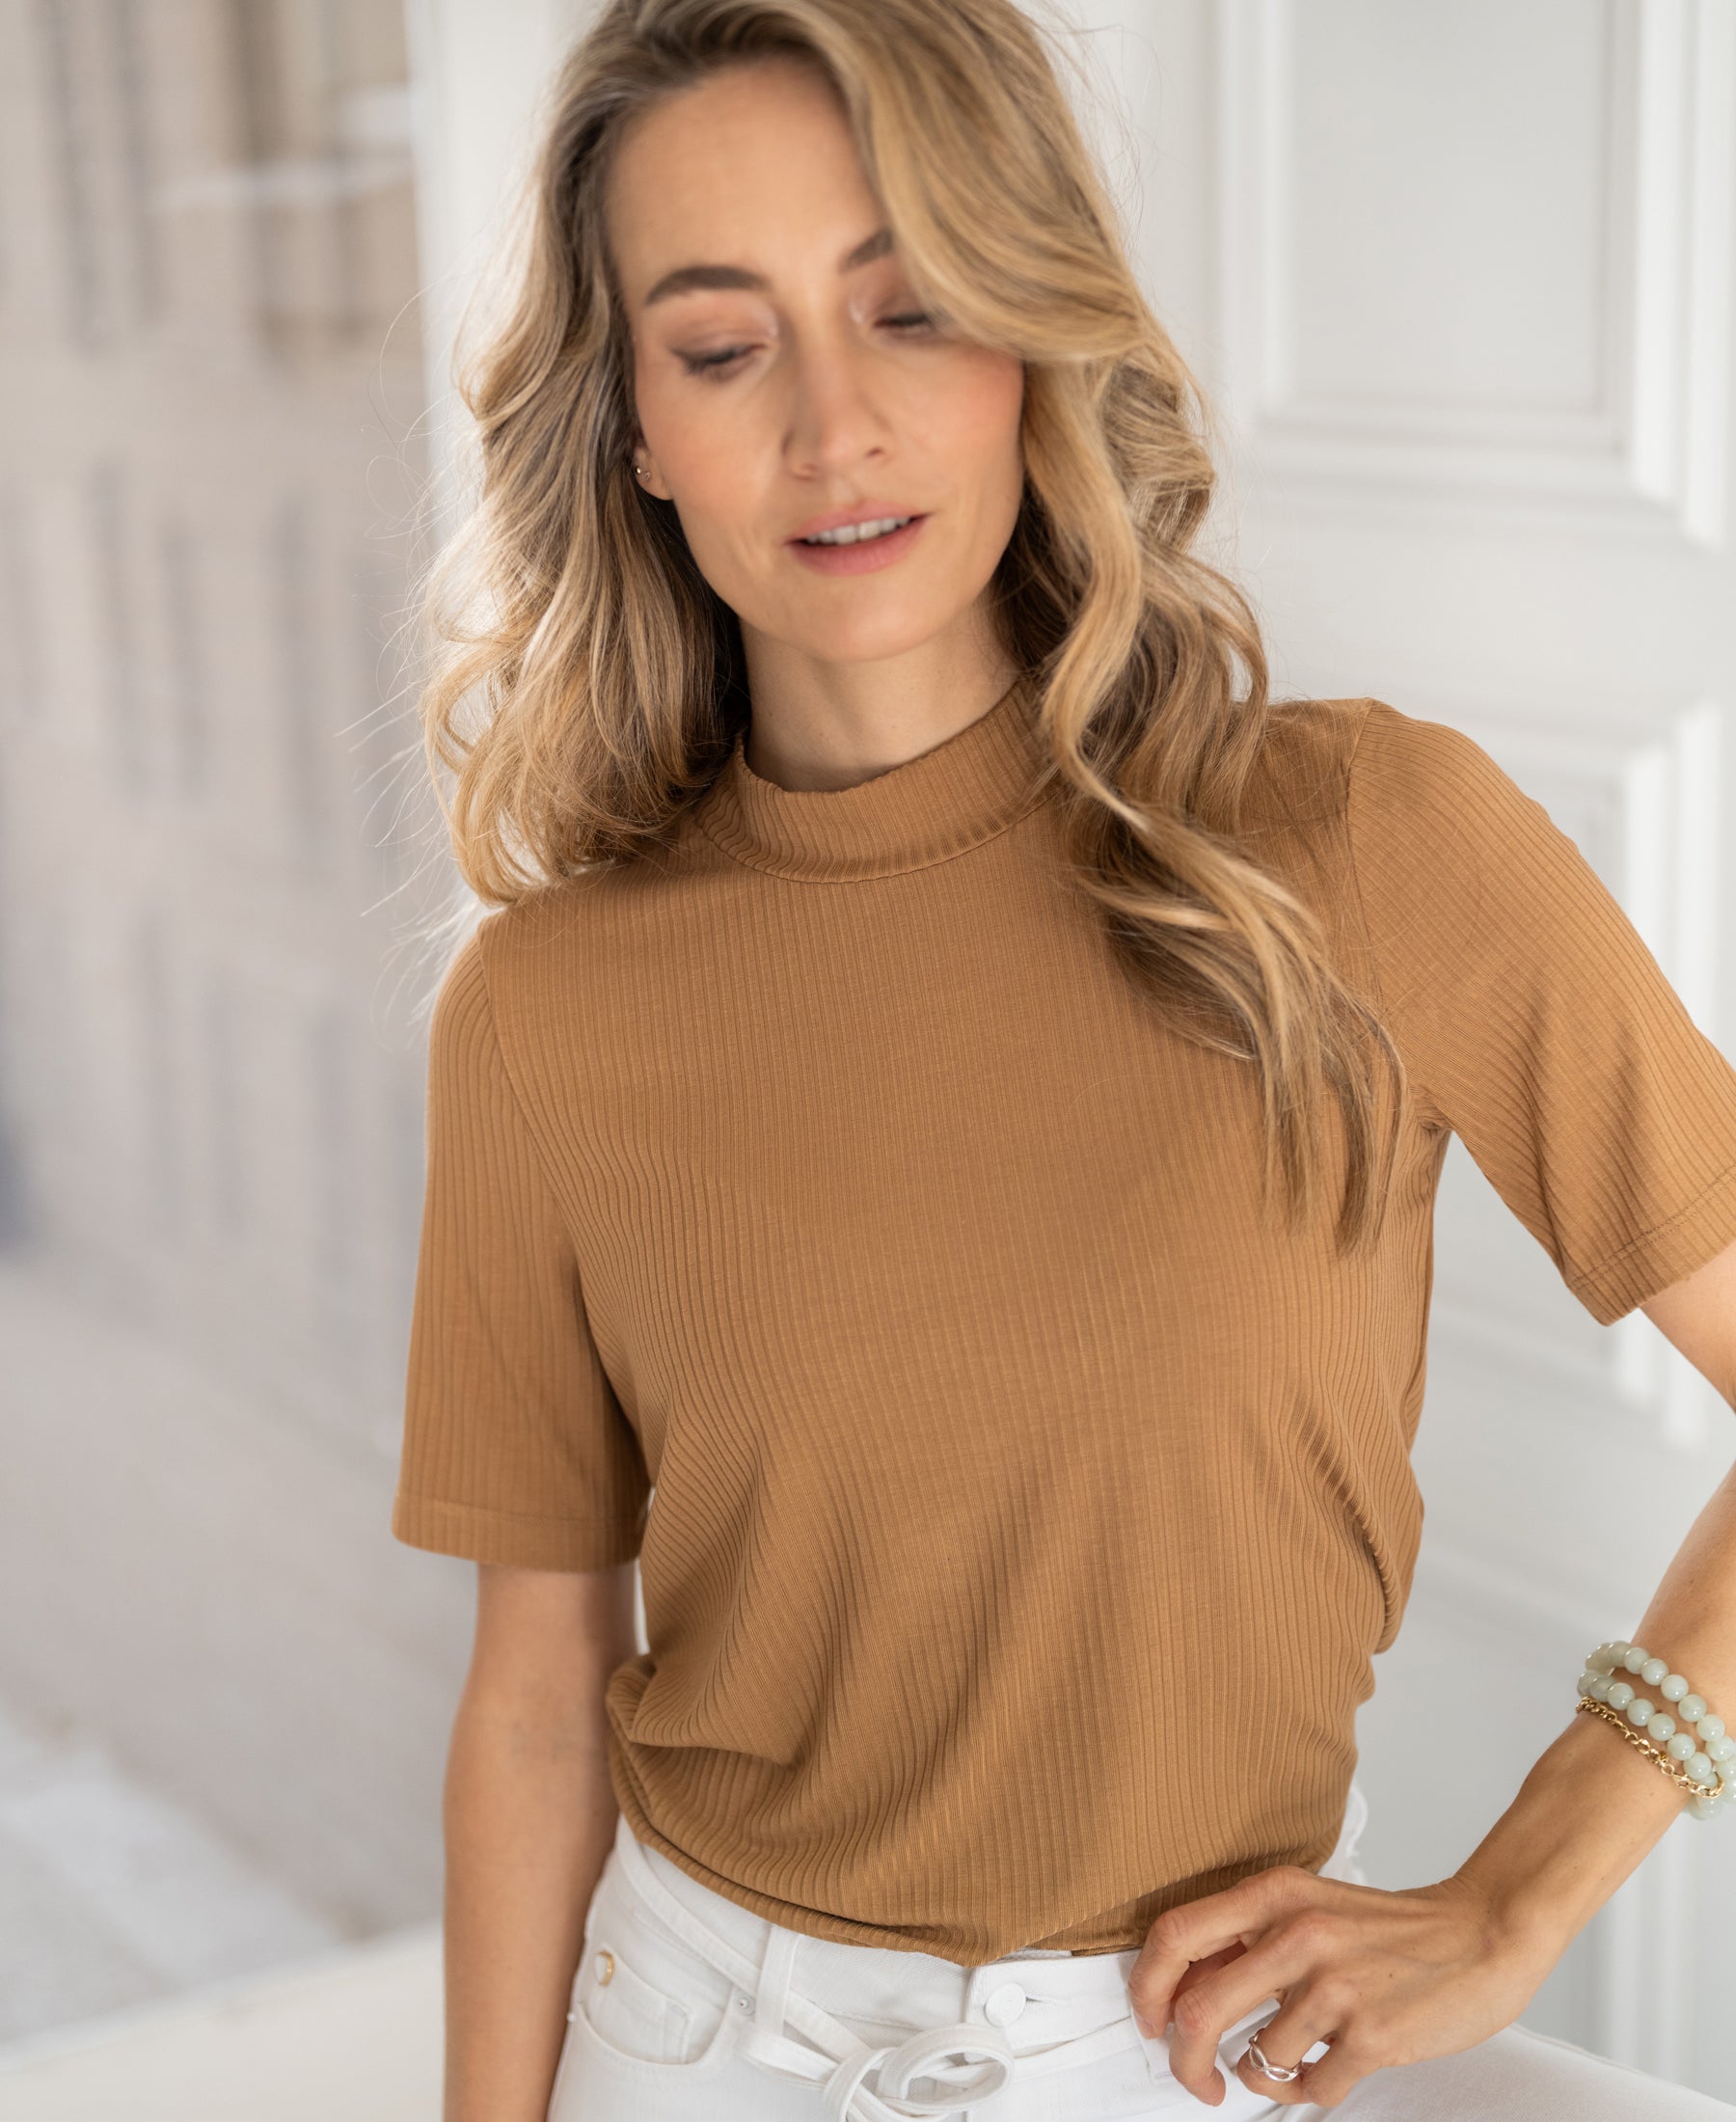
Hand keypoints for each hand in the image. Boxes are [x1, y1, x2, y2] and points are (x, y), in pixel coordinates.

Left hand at [1125, 1864, 1549, 2108]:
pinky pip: (1310, 2087)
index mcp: (1275, 1894)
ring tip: (1287, 2063)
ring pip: (1255, 2057)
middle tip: (1198, 2079)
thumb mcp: (1310, 1907)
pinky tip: (1325, 2070)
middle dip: (1185, 2060)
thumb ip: (1251, 1938)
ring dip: (1259, 2076)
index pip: (1176, 1935)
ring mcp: (1336, 1985)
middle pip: (1198, 2010)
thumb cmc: (1391, 1930)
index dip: (1146, 1987)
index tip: (1151, 2021)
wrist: (1483, 1932)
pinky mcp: (1373, 2034)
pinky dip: (1305, 2091)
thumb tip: (1185, 1988)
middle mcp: (1299, 1932)